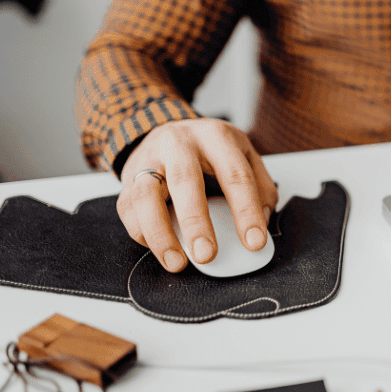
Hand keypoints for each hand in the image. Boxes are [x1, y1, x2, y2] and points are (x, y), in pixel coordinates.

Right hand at [117, 118, 278, 271]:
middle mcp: (179, 144)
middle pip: (185, 181)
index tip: (254, 242)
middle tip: (207, 255)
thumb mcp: (244, 154)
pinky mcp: (128, 178)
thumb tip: (262, 221)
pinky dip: (143, 234)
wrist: (167, 129)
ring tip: (177, 262)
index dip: (246, 211)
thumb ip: (261, 186)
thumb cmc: (210, 149)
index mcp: (215, 137)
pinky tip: (160, 249)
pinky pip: (129, 209)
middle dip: (196, 222)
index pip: (235, 175)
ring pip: (146, 195)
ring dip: (160, 234)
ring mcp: (149, 159)